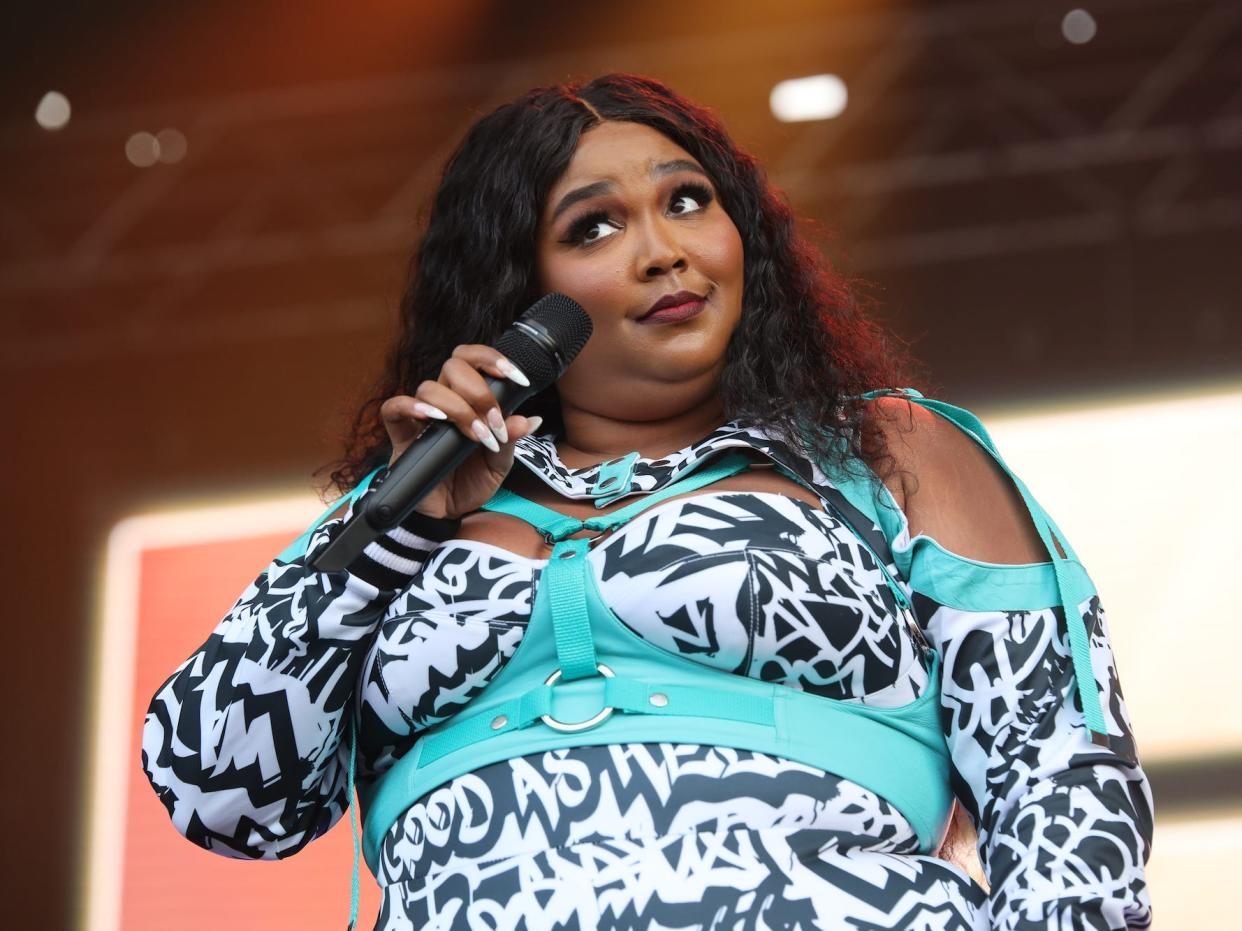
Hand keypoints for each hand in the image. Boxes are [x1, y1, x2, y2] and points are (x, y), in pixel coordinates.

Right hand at [379, 345, 541, 519]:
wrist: (447, 513)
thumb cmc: (470, 482)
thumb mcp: (499, 464)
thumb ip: (510, 440)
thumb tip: (530, 420)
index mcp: (469, 400)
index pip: (472, 361)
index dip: (491, 359)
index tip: (517, 379)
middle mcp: (444, 402)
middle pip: (453, 367)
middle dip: (479, 392)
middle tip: (493, 422)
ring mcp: (420, 417)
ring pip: (430, 387)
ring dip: (457, 408)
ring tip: (475, 435)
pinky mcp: (400, 435)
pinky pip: (394, 408)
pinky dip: (411, 407)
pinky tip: (433, 418)